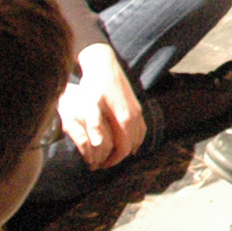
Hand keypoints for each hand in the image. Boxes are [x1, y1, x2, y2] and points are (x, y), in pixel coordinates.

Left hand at [59, 42, 145, 167]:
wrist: (104, 65)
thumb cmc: (94, 85)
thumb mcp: (90, 105)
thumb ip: (95, 124)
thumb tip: (99, 144)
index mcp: (125, 119)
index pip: (123, 149)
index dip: (112, 161)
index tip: (100, 166)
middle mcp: (135, 117)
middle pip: (131, 146)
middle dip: (118, 157)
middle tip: (103, 163)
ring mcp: (138, 111)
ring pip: (139, 138)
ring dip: (127, 148)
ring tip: (112, 155)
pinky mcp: (137, 106)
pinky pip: (141, 128)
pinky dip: (136, 138)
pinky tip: (127, 141)